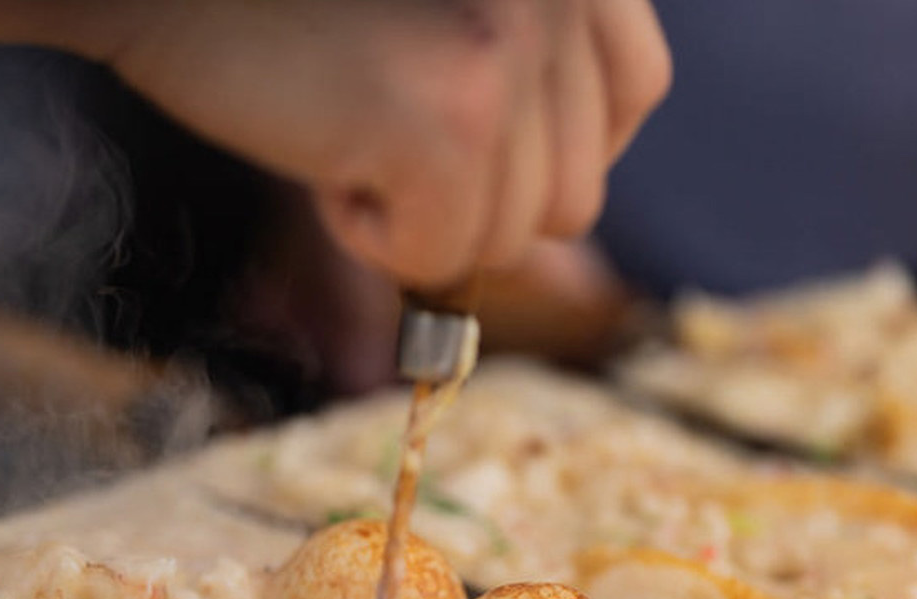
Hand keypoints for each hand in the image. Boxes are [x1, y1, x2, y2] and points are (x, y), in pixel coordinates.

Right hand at [104, 0, 670, 288]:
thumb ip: (522, 69)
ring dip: (418, 215)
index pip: (636, 89)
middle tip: (373, 125)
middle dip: (470, 194)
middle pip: (573, 191)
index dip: (559, 143)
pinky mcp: (452, 118)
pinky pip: (441, 256)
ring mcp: (514, 49)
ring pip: (509, 239)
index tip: (476, 142)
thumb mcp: (441, 9)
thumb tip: (568, 214)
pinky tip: (320, 155)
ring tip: (343, 124)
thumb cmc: (279, 3)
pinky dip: (372, 237)